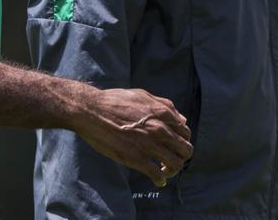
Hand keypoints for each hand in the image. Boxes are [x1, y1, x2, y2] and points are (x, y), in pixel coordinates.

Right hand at [75, 87, 193, 186]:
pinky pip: (156, 174)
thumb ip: (165, 106)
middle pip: (186, 150)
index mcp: (163, 114)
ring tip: (164, 172)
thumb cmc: (114, 101)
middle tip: (171, 160)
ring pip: (175, 164)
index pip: (185, 132)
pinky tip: (157, 181)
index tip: (174, 147)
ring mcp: (149, 145)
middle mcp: (160, 130)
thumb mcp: (143, 96)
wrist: (92, 111)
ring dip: (172, 171)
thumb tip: (182, 119)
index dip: (182, 141)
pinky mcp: (136, 158)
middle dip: (181, 157)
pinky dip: (160, 180)